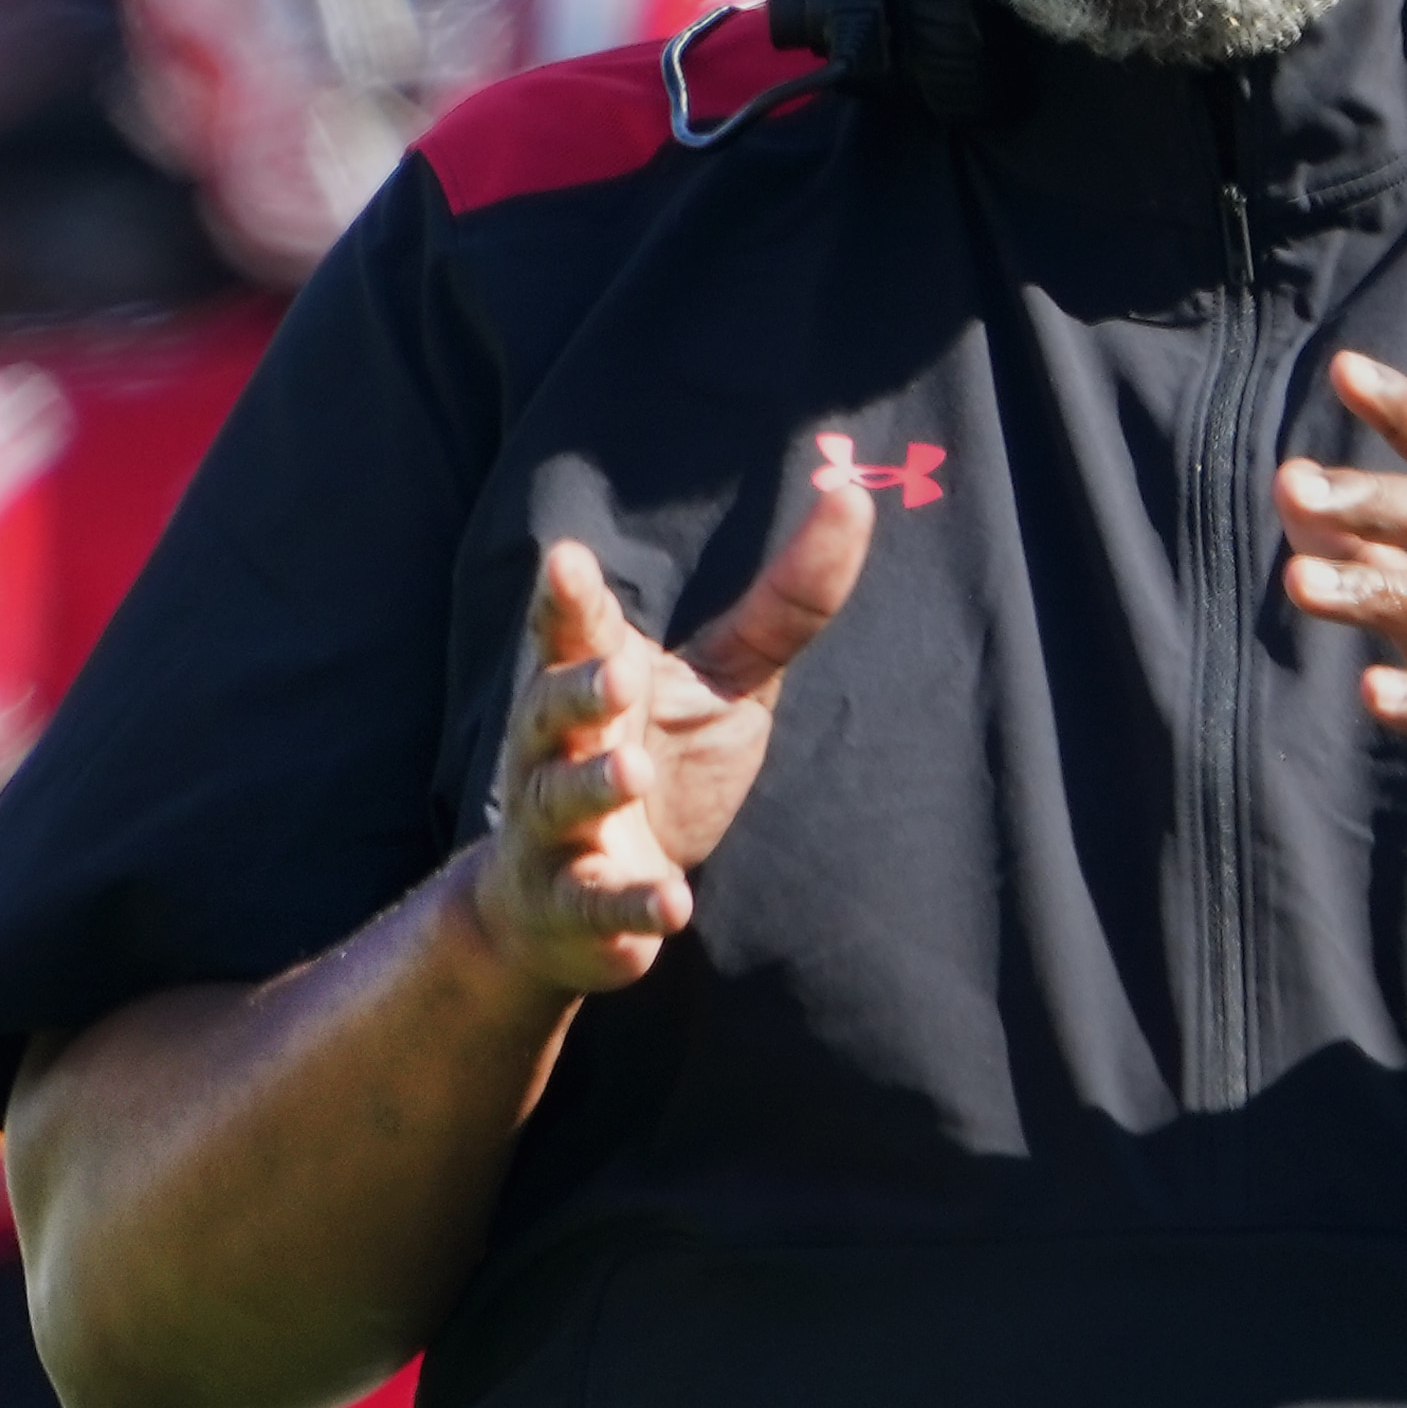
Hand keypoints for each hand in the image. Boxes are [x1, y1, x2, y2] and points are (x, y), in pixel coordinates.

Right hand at [471, 487, 871, 996]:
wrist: (568, 907)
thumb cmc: (656, 762)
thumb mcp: (722, 683)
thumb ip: (781, 604)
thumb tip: (855, 496)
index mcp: (594, 680)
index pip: (572, 631)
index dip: (567, 596)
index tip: (566, 556)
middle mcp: (557, 747)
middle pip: (550, 708)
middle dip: (578, 690)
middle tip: (620, 678)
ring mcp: (556, 829)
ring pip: (560, 802)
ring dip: (594, 787)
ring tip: (634, 775)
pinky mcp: (572, 906)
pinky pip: (592, 906)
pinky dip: (623, 911)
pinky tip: (664, 910)